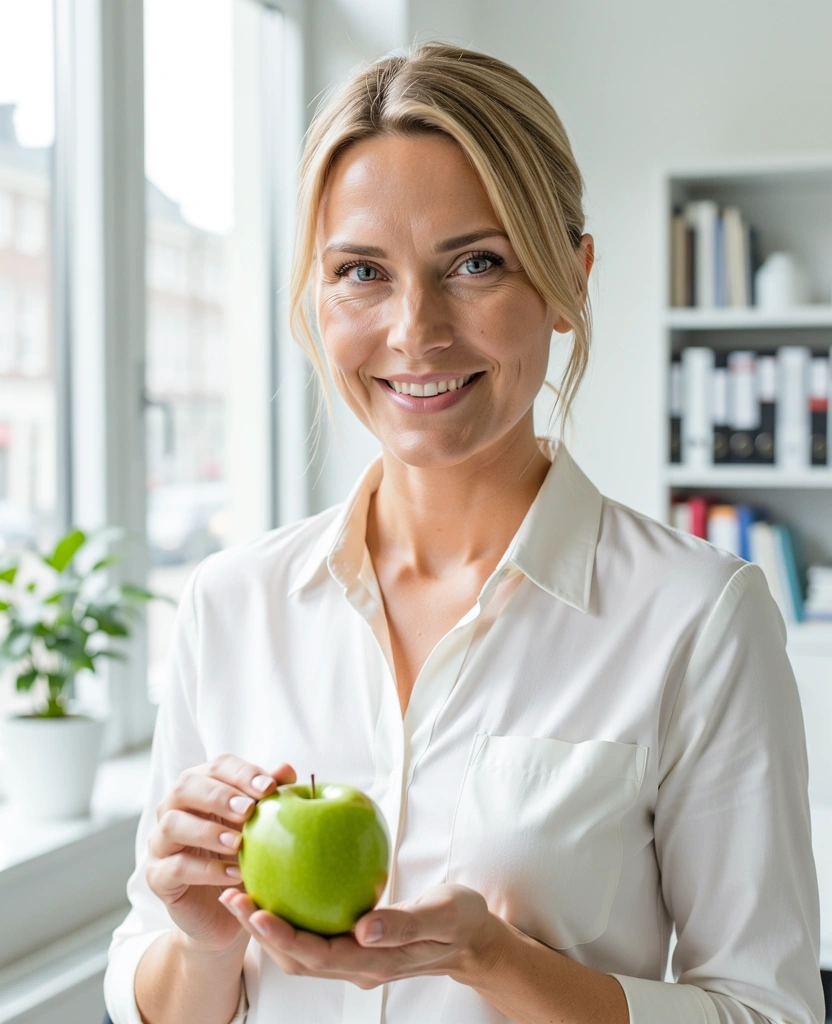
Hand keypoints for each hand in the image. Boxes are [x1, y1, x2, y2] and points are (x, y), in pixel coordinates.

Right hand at [146, 753, 296, 953]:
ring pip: (172, 824)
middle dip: (220, 795)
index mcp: (203, 788)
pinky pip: (175, 867)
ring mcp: (161, 842)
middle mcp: (175, 809)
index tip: (268, 788)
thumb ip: (270, 798)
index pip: (217, 766)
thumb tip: (286, 769)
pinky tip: (234, 873)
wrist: (226, 912)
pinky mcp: (157, 876)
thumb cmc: (244, 859)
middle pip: (186, 786)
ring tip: (238, 844)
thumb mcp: (262, 828)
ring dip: (208, 831)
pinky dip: (207, 869)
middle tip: (248, 811)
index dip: (242, 773)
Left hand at [218, 882, 502, 988]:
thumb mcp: (443, 914)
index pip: (318, 955)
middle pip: (297, 958)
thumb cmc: (460, 921)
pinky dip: (288, 919)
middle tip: (233, 896)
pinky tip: (277, 889)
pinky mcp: (354, 947)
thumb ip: (405, 923)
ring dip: (267, 928)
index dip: (282, 936)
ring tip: (243, 894)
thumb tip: (363, 928)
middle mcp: (359, 967)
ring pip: (300, 952)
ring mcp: (355, 960)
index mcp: (376, 961)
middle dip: (260, 932)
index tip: (256, 911)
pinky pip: (313, 937)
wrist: (472, 939)